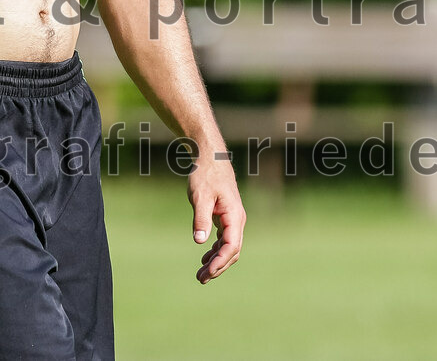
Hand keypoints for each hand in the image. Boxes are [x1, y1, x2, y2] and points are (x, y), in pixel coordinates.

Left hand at [187, 153, 245, 283]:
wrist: (210, 157)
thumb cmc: (205, 174)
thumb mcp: (200, 196)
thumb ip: (201, 219)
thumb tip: (200, 242)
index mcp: (234, 216)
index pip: (231, 246)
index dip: (220, 262)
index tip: (207, 273)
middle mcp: (237, 220)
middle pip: (231, 251)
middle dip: (218, 267)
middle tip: (200, 279)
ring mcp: (232, 219)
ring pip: (228, 247)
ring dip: (216, 261)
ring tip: (200, 275)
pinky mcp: (225, 216)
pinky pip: (223, 239)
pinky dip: (215, 250)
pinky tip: (205, 258)